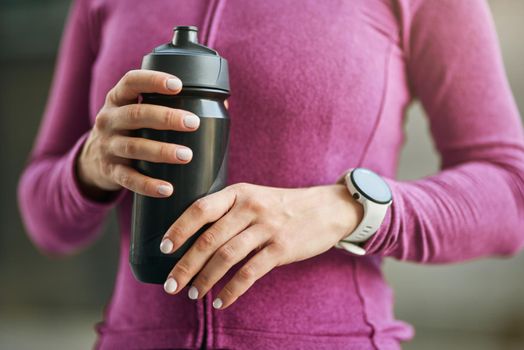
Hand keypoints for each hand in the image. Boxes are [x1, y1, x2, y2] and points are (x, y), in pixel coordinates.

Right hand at [76, 69, 202, 199]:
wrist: (92, 160)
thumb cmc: (129, 129)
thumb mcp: (137, 111)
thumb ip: (169, 104)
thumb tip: (223, 103)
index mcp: (118, 99)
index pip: (131, 81)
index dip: (153, 80)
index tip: (178, 84)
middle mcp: (109, 120)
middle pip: (136, 115)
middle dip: (166, 118)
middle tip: (193, 123)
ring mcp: (108, 146)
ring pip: (134, 147)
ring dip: (161, 151)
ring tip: (186, 155)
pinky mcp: (110, 170)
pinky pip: (128, 179)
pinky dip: (148, 185)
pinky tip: (167, 189)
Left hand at [160, 182, 362, 308]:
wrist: (325, 208)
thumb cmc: (281, 206)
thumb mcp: (254, 197)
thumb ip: (228, 212)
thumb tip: (192, 239)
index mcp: (239, 193)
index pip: (201, 208)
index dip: (179, 229)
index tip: (163, 249)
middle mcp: (250, 208)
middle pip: (209, 239)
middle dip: (185, 265)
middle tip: (171, 285)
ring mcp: (267, 228)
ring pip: (226, 257)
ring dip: (205, 279)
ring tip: (193, 294)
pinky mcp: (282, 249)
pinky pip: (250, 273)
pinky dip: (232, 290)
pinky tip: (220, 301)